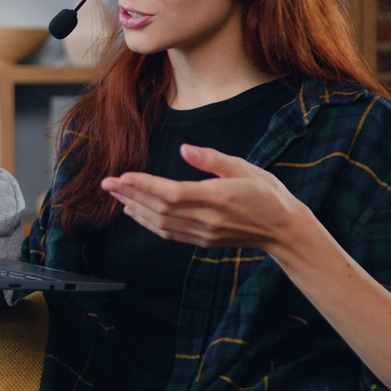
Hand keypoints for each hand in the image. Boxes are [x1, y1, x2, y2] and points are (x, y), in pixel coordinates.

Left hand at [100, 143, 308, 251]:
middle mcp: (206, 219)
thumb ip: (212, 159)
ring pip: (160, 223)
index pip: (172, 193)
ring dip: (135, 209)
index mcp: (217, 198)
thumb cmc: (267, 193)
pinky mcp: (202, 241)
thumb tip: (185, 149)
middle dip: (131, 195)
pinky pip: (169, 233)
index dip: (145, 186)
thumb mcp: (244, 167)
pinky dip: (148, 223)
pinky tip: (135, 213)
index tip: (123, 176)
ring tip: (116, 195)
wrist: (283, 230)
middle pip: (160, 209)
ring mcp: (203, 233)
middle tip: (107, 183)